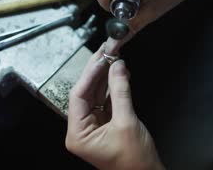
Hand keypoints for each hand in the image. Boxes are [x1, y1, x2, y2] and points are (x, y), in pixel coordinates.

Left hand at [66, 43, 163, 169]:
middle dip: (97, 72)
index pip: (78, 96)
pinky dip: (113, 87)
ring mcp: (93, 127)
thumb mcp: (126, 122)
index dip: (90, 75)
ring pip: (96, 95)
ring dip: (106, 77)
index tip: (101, 59)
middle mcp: (82, 130)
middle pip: (86, 93)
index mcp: (78, 134)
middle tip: (106, 53)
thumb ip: (120, 92)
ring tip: (113, 59)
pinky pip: (106, 101)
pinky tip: (119, 74)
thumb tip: (117, 67)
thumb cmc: (134, 161)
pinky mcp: (106, 124)